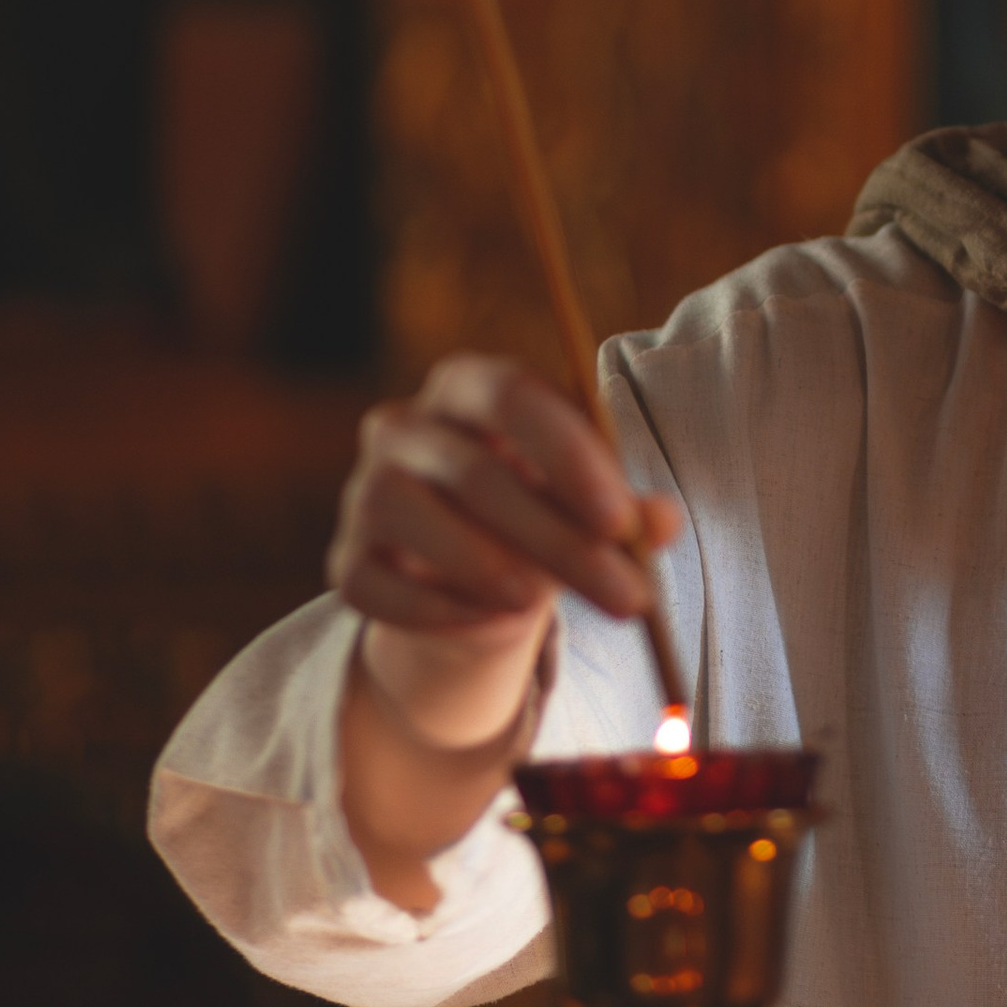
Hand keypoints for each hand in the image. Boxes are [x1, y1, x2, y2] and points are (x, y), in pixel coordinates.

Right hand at [328, 352, 678, 751]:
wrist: (469, 564)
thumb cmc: (541, 505)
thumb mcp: (587, 497)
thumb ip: (625, 506)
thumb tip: (662, 521)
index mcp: (469, 383)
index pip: (512, 395)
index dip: (567, 456)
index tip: (620, 521)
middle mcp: (403, 424)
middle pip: (478, 473)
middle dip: (558, 540)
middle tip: (623, 594)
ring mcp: (364, 490)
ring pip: (417, 520)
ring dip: (489, 568)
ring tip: (544, 605)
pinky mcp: (345, 560)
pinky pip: (379, 586)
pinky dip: (438, 609)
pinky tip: (491, 623)